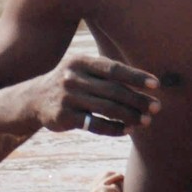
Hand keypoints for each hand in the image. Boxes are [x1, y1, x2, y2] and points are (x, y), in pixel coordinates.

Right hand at [24, 54, 160, 136]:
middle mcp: (74, 77)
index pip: (114, 69)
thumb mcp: (83, 68)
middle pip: (114, 90)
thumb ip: (108, 72)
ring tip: (146, 121)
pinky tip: (127, 130)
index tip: (156, 85)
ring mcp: (68, 97)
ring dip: (130, 116)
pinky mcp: (64, 116)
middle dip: (138, 100)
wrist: (34, 98)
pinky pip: (95, 125)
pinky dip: (114, 129)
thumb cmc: (71, 82)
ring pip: (107, 108)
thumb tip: (146, 82)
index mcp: (82, 61)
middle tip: (156, 107)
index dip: (136, 77)